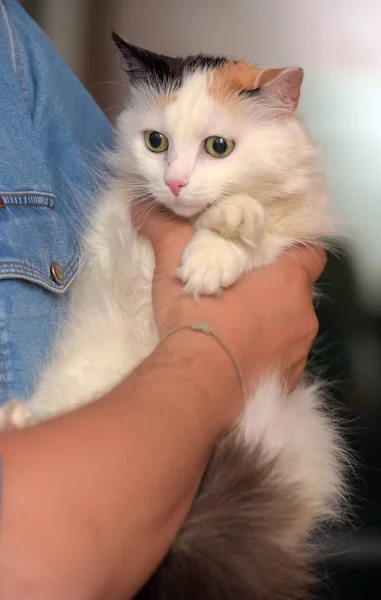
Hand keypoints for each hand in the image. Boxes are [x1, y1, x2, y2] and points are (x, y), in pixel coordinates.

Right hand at [134, 205, 325, 427]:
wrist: (197, 387)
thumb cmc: (198, 318)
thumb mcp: (176, 265)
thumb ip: (165, 229)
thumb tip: (143, 205)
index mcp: (289, 281)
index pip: (310, 252)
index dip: (290, 247)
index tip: (264, 249)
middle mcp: (303, 316)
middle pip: (296, 291)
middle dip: (272, 286)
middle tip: (239, 284)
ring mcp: (297, 353)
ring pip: (288, 326)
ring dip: (267, 321)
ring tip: (233, 322)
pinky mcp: (286, 382)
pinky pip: (279, 358)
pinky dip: (262, 353)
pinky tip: (234, 354)